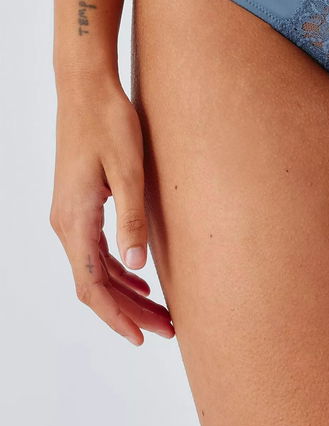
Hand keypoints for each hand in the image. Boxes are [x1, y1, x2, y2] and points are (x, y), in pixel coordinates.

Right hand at [49, 73, 173, 345]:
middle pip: (94, 284)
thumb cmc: (109, 122)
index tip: (142, 338)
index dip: (117, 317)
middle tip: (167, 330)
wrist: (86, 88)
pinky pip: (95, 250)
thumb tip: (136, 266)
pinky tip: (140, 275)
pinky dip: (117, 269)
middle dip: (129, 312)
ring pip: (95, 269)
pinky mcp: (79, 203)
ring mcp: (70, 214)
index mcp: (75, 220)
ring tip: (161, 312)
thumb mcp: (128, 170)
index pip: (92, 286)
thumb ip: (132, 217)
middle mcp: (66, 223)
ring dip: (125, 293)